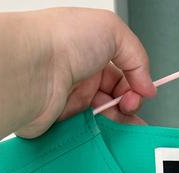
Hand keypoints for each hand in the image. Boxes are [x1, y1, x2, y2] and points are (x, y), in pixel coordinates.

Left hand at [16, 7, 156, 138]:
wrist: (31, 69)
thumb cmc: (60, 40)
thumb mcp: (112, 31)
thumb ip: (137, 57)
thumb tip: (147, 84)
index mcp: (91, 49)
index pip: (123, 71)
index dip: (137, 83)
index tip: (143, 93)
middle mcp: (81, 73)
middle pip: (116, 97)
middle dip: (130, 106)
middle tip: (130, 108)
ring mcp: (72, 98)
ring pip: (104, 118)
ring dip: (120, 124)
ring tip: (126, 126)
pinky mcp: (64, 122)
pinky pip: (89, 132)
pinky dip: (102, 135)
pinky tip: (110, 133)